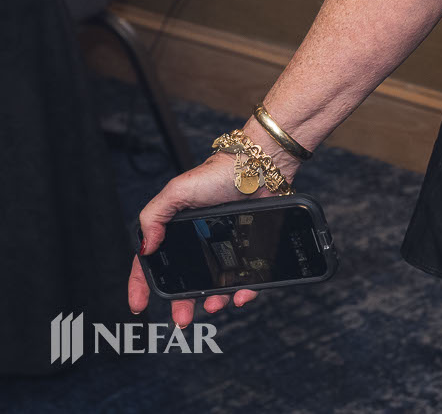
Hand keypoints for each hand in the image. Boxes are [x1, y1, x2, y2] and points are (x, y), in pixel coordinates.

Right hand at [127, 149, 293, 326]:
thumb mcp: (176, 192)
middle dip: (182, 302)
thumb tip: (144, 248)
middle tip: (183, 318)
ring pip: (217, 282)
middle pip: (186, 279)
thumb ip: (154, 217)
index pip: (153, 260)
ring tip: (214, 306)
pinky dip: (245, 290)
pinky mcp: (252, 247)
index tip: (138, 305)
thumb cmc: (217, 173)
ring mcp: (227, 245)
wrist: (261, 166)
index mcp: (177, 229)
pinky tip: (241, 295)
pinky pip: (248, 276)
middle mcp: (201, 240)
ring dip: (213, 299)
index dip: (142, 283)